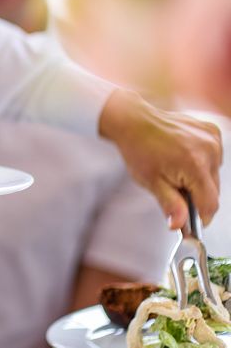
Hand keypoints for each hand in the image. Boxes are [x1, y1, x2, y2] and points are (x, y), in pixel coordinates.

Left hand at [100, 89, 221, 228]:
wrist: (134, 121)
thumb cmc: (139, 149)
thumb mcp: (151, 182)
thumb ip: (170, 205)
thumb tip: (180, 226)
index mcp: (196, 164)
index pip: (210, 204)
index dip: (199, 216)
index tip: (188, 220)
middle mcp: (210, 150)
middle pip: (213, 190)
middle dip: (196, 195)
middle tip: (173, 187)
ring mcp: (212, 139)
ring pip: (214, 174)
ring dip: (199, 179)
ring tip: (175, 169)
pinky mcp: (212, 131)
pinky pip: (213, 157)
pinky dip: (201, 162)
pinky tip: (183, 157)